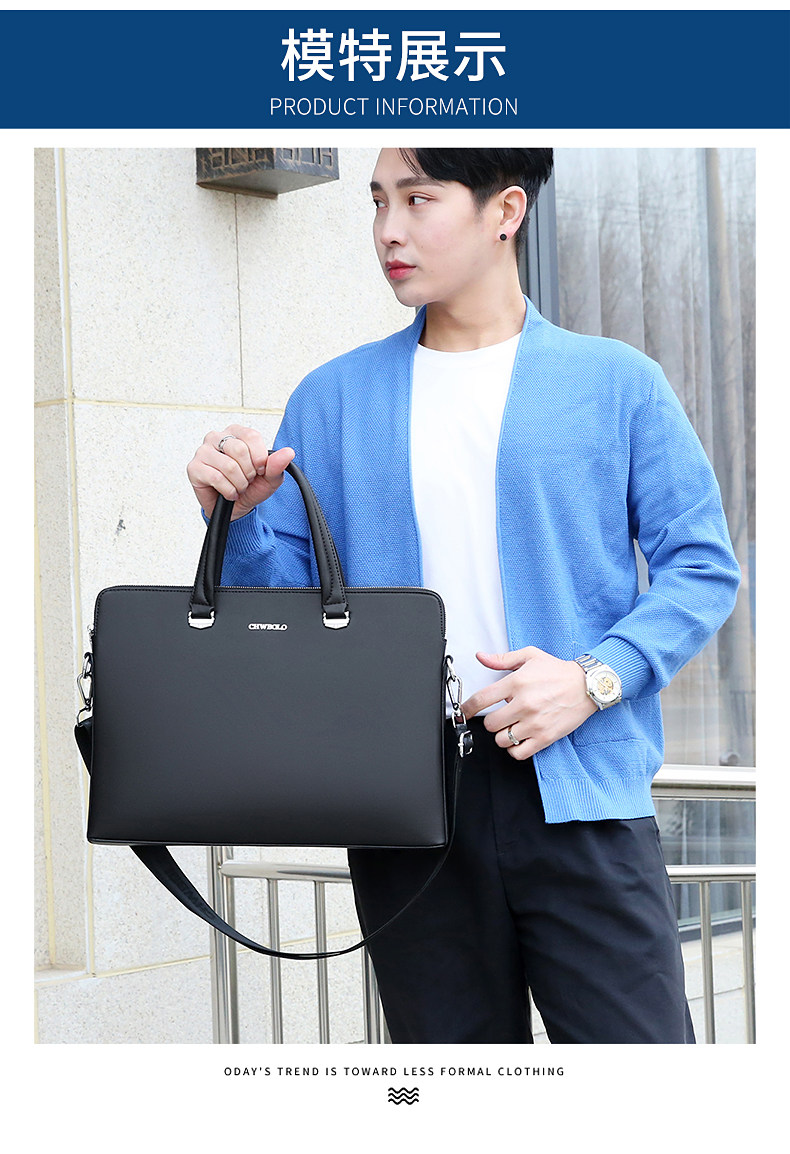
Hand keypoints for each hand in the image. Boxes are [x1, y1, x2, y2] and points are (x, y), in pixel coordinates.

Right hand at [187, 425, 294, 520]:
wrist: (236, 509)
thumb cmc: (250, 488)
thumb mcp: (269, 478)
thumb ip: (277, 464)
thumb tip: (289, 452)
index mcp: (235, 433)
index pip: (251, 436)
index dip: (259, 458)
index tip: (260, 470)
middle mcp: (216, 437)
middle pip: (239, 450)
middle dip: (249, 472)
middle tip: (247, 480)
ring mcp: (203, 452)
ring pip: (229, 466)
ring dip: (239, 484)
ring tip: (238, 487)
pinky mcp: (194, 468)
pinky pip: (216, 478)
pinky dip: (228, 491)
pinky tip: (229, 493)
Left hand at [461, 646, 596, 759]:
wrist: (587, 685)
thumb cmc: (559, 671)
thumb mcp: (530, 656)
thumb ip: (502, 659)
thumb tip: (481, 657)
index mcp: (516, 683)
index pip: (481, 700)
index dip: (467, 708)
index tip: (464, 712)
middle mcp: (524, 704)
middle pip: (490, 724)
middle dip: (491, 721)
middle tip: (500, 716)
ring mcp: (535, 722)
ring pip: (502, 740)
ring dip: (503, 735)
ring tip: (511, 726)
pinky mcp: (545, 737)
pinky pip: (519, 753)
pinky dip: (515, 749)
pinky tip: (519, 739)